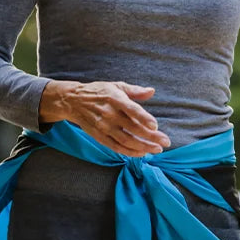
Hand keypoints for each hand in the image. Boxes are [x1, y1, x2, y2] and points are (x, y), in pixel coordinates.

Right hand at [39, 80, 170, 156]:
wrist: (74, 101)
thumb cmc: (99, 92)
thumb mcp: (116, 86)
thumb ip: (135, 90)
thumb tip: (151, 91)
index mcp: (115, 98)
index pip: (131, 109)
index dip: (143, 118)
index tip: (155, 126)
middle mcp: (109, 114)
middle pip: (133, 128)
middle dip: (151, 137)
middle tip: (165, 142)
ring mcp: (104, 127)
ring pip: (126, 141)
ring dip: (143, 147)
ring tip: (157, 149)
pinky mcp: (99, 136)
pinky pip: (116, 147)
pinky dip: (130, 152)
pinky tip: (142, 153)